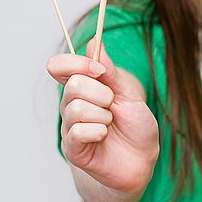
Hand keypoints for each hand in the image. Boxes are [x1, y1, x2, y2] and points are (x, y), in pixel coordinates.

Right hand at [47, 38, 159, 194]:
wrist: (142, 160)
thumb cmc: (135, 125)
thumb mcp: (128, 93)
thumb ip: (110, 71)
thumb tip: (95, 41)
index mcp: (83, 86)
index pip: (58, 66)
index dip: (75, 63)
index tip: (98, 69)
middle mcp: (72, 104)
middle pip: (73, 85)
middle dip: (101, 93)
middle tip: (112, 105)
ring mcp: (70, 126)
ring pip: (76, 108)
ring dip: (102, 115)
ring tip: (110, 123)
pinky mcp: (72, 148)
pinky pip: (78, 132)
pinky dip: (98, 131)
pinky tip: (104, 137)